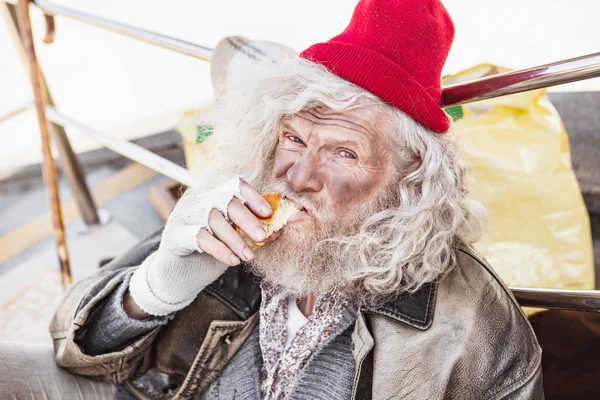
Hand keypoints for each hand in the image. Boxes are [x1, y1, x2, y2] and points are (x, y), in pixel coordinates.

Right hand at [129, 176, 273, 315]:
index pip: (234, 186)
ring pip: (213, 218)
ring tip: (249, 256)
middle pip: (226, 200)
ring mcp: (184, 216)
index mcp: (213, 197)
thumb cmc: (210, 255)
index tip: (268, 213)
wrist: (179, 278)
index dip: (253, 196)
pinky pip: (200, 237)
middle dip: (248, 219)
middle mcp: (197, 201)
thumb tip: (278, 230)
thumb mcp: (235, 240)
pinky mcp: (175, 234)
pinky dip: (220, 249)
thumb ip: (252, 232)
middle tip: (262, 237)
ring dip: (235, 239)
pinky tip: (232, 261)